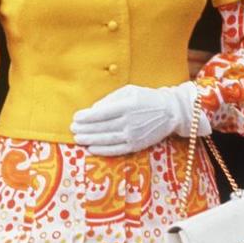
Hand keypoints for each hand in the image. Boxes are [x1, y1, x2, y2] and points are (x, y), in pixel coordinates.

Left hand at [70, 81, 209, 155]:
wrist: (170, 112)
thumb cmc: (147, 99)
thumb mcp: (130, 91)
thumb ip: (110, 99)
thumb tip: (93, 110)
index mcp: (127, 106)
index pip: (101, 113)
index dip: (86, 117)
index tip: (75, 118)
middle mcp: (129, 122)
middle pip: (101, 128)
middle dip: (85, 129)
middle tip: (72, 129)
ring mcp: (133, 135)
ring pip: (107, 140)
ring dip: (90, 140)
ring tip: (78, 139)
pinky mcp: (136, 145)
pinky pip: (116, 150)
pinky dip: (102, 151)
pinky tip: (91, 149)